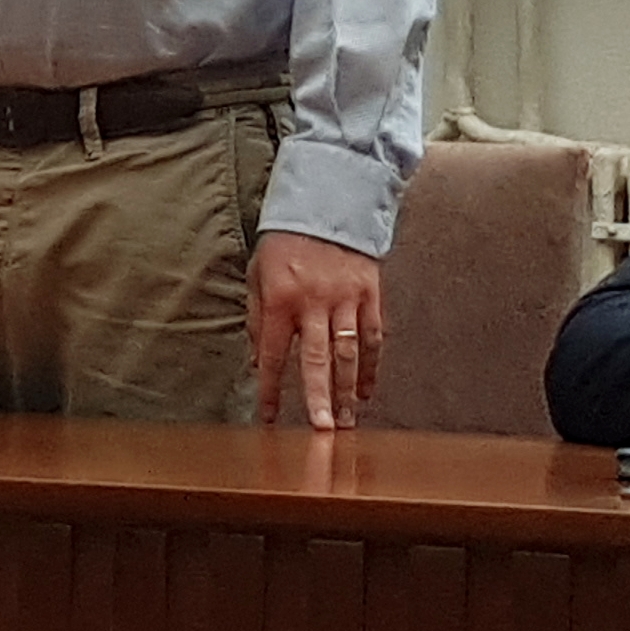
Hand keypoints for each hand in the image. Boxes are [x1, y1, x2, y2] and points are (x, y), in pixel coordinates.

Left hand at [249, 230, 383, 430]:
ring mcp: (345, 298)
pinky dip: (371, 366)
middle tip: (322, 430)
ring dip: (347, 390)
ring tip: (346, 421)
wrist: (326, 200)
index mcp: (280, 297)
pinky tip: (367, 391)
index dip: (270, 388)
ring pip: (348, 352)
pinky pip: (373, 336)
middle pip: (316, 359)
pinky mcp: (369, 293)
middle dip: (318, 396)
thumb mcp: (257, 271)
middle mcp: (313, 301)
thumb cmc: (285, 239)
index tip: (268, 418)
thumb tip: (257, 359)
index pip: (272, 353)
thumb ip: (256, 316)